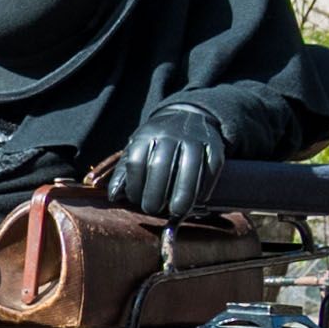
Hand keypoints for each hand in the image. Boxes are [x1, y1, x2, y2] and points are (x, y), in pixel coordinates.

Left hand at [116, 102, 224, 220]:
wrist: (189, 115)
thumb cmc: (157, 141)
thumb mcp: (136, 148)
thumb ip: (124, 171)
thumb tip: (113, 196)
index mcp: (147, 134)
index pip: (136, 162)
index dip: (134, 185)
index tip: (136, 200)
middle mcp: (170, 134)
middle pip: (160, 166)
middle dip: (155, 193)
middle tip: (153, 210)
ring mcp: (194, 138)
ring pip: (189, 168)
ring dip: (183, 194)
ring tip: (177, 212)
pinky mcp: (215, 145)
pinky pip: (211, 168)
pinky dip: (205, 186)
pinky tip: (198, 200)